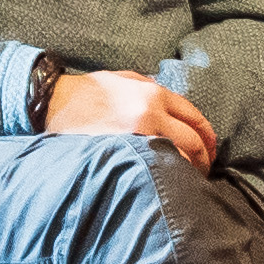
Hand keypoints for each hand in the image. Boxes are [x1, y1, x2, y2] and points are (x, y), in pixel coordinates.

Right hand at [42, 68, 213, 166]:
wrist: (54, 101)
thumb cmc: (89, 91)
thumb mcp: (125, 79)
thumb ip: (151, 89)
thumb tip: (173, 108)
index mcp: (155, 95)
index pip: (197, 119)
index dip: (209, 139)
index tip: (210, 152)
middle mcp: (152, 114)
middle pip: (194, 143)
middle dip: (204, 160)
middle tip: (202, 172)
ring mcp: (138, 137)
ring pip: (179, 160)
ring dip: (187, 173)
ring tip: (185, 183)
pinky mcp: (123, 154)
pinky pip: (155, 169)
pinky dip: (165, 177)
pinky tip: (164, 184)